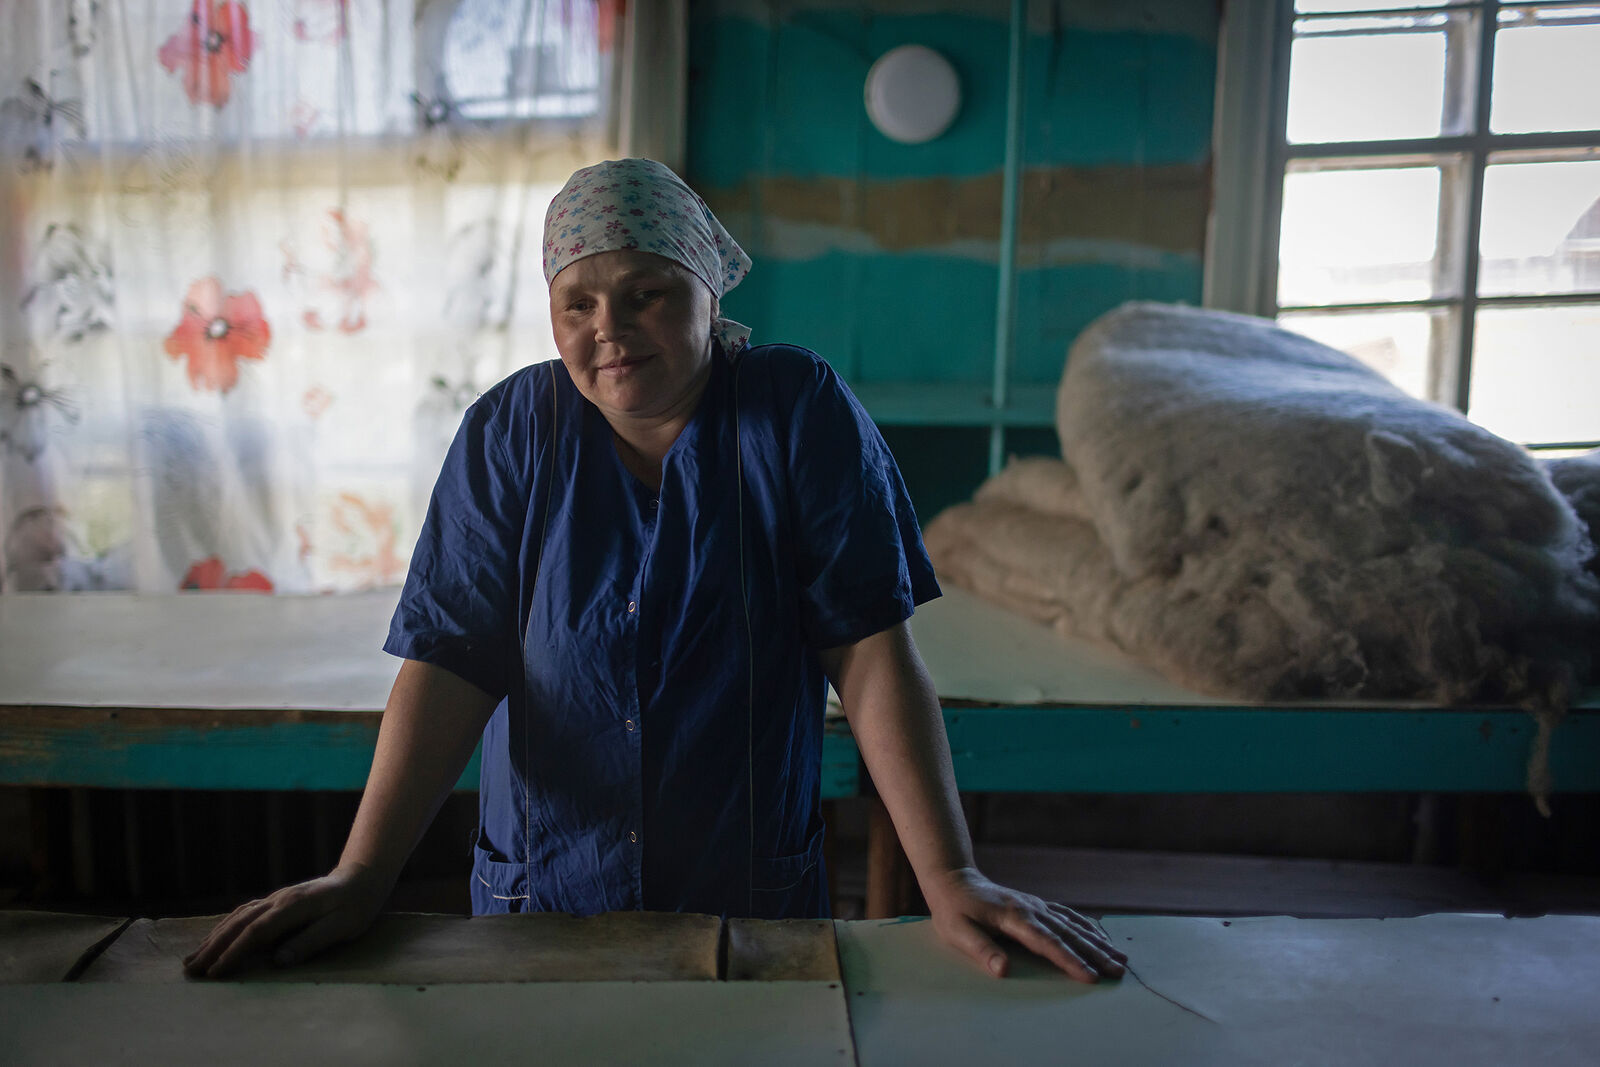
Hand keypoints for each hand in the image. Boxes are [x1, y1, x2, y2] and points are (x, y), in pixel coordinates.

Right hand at [182, 863, 388, 978]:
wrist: (361, 878)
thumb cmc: (356, 905)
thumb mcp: (343, 926)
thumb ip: (312, 941)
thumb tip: (279, 960)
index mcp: (294, 907)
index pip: (256, 932)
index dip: (234, 953)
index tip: (216, 973)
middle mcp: (279, 900)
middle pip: (239, 924)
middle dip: (213, 948)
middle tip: (190, 971)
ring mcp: (275, 898)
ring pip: (237, 918)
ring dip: (213, 938)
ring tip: (191, 959)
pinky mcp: (275, 901)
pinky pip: (243, 913)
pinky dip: (224, 927)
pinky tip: (213, 938)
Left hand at [922, 867, 1127, 982]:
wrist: (955, 880)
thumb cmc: (954, 910)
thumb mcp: (958, 931)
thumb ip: (981, 950)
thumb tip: (1003, 970)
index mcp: (1013, 917)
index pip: (1047, 943)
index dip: (1070, 960)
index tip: (1090, 977)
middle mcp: (1031, 909)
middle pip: (1068, 934)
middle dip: (1095, 954)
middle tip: (1119, 971)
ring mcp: (1037, 906)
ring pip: (1073, 925)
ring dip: (1098, 942)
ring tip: (1121, 959)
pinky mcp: (1037, 906)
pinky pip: (1068, 916)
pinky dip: (1087, 927)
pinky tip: (1101, 938)